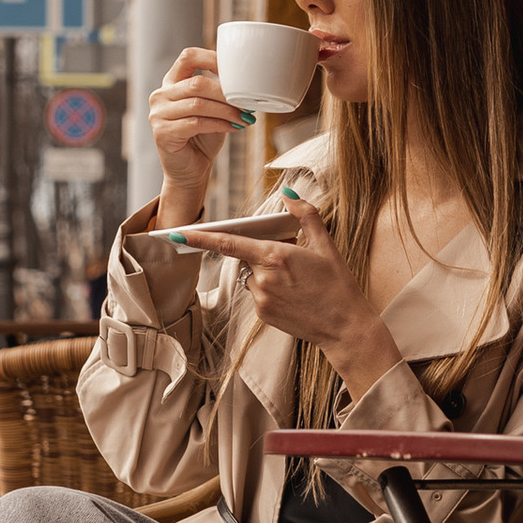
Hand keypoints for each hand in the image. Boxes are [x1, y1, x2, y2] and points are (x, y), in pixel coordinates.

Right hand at [149, 47, 245, 224]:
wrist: (190, 170)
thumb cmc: (203, 137)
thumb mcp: (213, 108)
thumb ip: (221, 92)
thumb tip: (250, 82)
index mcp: (172, 82)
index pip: (188, 56)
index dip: (212, 58)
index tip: (236, 69)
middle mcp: (160, 95)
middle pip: (196, 83)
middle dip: (226, 93)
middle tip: (247, 102)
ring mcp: (158, 114)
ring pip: (197, 104)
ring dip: (226, 110)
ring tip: (244, 117)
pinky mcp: (162, 133)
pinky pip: (195, 123)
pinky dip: (219, 124)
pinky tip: (233, 127)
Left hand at [217, 205, 398, 395]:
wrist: (345, 327)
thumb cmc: (337, 285)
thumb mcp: (326, 246)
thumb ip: (306, 215)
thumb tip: (288, 195)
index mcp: (275, 256)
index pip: (229, 242)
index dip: (200, 238)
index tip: (177, 234)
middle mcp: (263, 278)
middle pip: (247, 257)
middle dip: (263, 254)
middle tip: (293, 261)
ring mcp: (261, 299)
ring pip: (252, 277)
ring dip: (266, 274)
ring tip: (297, 283)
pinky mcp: (262, 315)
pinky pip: (257, 295)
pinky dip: (269, 291)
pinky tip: (293, 297)